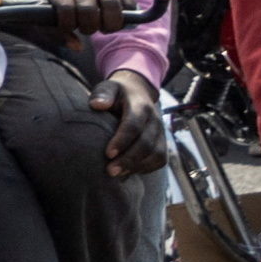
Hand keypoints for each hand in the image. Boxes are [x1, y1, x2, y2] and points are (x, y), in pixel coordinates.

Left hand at [104, 65, 167, 181]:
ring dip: (137, 166)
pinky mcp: (162, 143)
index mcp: (141, 106)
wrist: (138, 92)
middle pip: (146, 144)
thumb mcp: (109, 88)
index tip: (108, 153)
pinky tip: (128, 172)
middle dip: (129, 159)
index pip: (134, 125)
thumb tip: (97, 105)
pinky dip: (145, 168)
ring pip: (156, 155)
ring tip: (117, 174)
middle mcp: (155, 121)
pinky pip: (159, 160)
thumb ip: (103, 94)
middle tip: (110, 171)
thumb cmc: (117, 93)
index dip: (122, 140)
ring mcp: (161, 133)